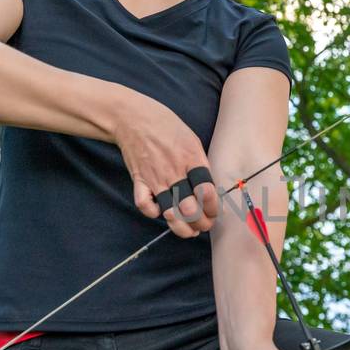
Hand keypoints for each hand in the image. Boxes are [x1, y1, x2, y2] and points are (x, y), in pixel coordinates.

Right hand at [113, 91, 220, 237]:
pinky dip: (152, 213)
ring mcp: (155, 177)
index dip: (214, 208)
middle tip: (204, 225)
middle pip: (190, 208)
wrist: (134, 118)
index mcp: (191, 158)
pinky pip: (144, 205)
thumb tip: (210, 188)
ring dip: (181, 227)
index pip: (207, 191)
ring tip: (189, 231)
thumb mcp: (192, 139)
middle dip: (201, 223)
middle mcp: (174, 171)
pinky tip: (160, 212)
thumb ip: (201, 163)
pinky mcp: (139, 180)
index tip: (215, 213)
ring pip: (169, 213)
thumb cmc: (166, 126)